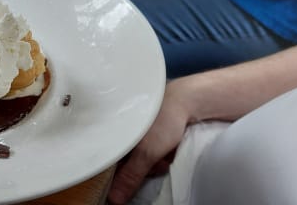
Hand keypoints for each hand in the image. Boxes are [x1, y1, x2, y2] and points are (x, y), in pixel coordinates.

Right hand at [107, 78, 197, 203]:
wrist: (188, 101)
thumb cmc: (162, 119)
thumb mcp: (147, 153)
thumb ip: (130, 177)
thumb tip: (113, 199)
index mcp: (113, 135)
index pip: (108, 163)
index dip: (119, 175)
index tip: (130, 180)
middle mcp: (121, 133)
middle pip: (126, 164)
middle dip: (143, 168)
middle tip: (156, 162)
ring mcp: (135, 133)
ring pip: (141, 160)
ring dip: (155, 163)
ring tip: (166, 154)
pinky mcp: (148, 133)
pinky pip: (151, 154)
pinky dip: (161, 155)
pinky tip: (169, 150)